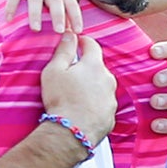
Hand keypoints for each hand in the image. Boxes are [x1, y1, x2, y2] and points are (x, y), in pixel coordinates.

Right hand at [2, 0, 79, 32]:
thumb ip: (63, 5)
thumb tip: (70, 30)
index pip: (71, 3)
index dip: (76, 17)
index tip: (78, 31)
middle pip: (55, 2)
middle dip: (58, 16)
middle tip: (60, 31)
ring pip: (36, 0)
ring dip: (36, 15)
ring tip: (35, 30)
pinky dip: (11, 7)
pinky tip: (8, 19)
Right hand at [38, 31, 116, 147]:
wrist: (72, 133)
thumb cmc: (61, 100)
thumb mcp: (54, 71)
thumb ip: (64, 51)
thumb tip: (70, 34)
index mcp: (94, 65)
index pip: (92, 45)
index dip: (82, 41)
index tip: (76, 42)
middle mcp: (107, 79)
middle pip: (97, 67)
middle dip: (86, 68)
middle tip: (70, 76)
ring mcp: (111, 98)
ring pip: (101, 86)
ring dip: (91, 87)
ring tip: (75, 97)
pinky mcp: (111, 115)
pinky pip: (102, 104)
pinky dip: (94, 104)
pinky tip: (82, 111)